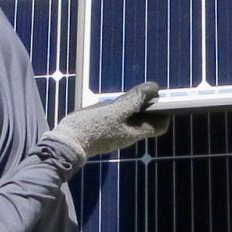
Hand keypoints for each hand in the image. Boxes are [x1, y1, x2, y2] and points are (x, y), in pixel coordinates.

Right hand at [44, 82, 165, 160]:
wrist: (66, 143)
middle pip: (146, 120)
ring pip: (133, 119)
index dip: (166, 112)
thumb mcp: (114, 111)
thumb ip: (134, 100)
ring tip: (130, 92)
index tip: (163, 97)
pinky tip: (114, 101)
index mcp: (134, 133)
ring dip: (134, 105)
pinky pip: (119, 119)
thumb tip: (154, 88)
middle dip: (149, 105)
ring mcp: (116, 134)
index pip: (160, 127)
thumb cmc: (91, 128)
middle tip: (144, 89)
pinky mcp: (105, 131)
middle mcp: (128, 136)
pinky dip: (121, 109)